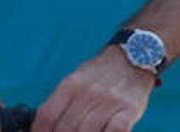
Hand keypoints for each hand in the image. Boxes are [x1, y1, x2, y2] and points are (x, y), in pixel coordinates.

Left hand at [31, 46, 153, 131]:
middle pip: (66, 127)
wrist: (135, 55)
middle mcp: (88, 91)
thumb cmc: (102, 73)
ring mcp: (109, 100)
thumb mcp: (77, 79)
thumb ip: (61, 102)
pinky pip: (115, 131)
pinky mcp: (129, 108)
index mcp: (71, 84)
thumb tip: (44, 127)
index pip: (47, 116)